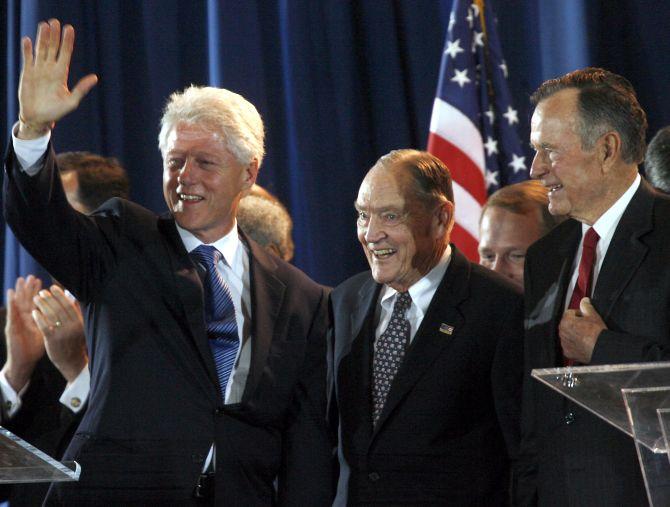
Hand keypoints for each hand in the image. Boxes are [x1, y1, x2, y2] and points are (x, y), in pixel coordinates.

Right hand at [1, 276, 44, 391]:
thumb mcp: (46, 332)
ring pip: (18, 304)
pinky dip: (11, 303)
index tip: (43, 282)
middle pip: (26, 301)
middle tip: (31, 276)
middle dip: (29, 289)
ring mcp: (16, 322)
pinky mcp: (11, 327)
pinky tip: (10, 294)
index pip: (36, 303)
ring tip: (20, 280)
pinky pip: (11, 313)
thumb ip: (52, 322)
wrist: (24, 361)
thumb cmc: (35, 348)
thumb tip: (64, 316)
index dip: (39, 294)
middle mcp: (24, 319)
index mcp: (33, 319)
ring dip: (19, 291)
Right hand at [17, 19, 97, 138]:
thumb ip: (81, 89)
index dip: (67, 41)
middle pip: (53, 48)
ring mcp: (38, 70)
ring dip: (42, 38)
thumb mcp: (71, 101)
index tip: (69, 29)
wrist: (39, 118)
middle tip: (55, 22)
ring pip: (40, 50)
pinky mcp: (27, 73)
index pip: (65, 53)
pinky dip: (27, 50)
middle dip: (54, 35)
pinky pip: (27, 59)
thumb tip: (95, 77)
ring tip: (44, 25)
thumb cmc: (56, 111)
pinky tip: (27, 39)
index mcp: (61, 74)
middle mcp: (50, 69)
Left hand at [32, 285, 86, 382]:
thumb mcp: (78, 327)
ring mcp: (63, 334)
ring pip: (51, 315)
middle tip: (42, 291)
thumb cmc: (73, 341)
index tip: (53, 288)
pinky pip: (45, 326)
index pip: (69, 305)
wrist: (71, 361)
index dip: (60, 295)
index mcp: (80, 322)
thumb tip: (69, 296)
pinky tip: (34, 312)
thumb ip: (75, 313)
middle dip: (50, 298)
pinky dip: (39, 318)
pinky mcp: (53, 340)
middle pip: (60, 308)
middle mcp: (73, 327)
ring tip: (36, 299)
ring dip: (42, 305)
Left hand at [558, 298, 606, 363]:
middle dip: (574, 324)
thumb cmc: (597, 333)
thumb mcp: (593, 316)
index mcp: (566, 321)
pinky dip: (574, 345)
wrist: (602, 349)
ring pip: (567, 335)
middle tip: (586, 326)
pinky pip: (568, 346)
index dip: (578, 314)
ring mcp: (564, 343)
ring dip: (573, 334)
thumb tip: (584, 300)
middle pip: (566, 324)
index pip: (569, 313)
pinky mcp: (567, 352)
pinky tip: (583, 344)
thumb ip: (586, 307)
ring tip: (585, 336)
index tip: (585, 317)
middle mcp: (562, 332)